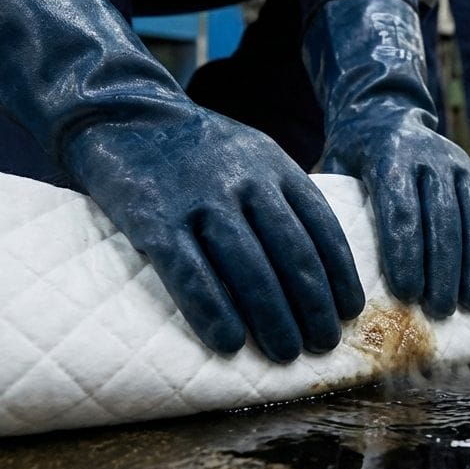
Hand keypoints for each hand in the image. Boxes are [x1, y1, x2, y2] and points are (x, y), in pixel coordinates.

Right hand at [0, 0, 364, 362]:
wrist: (121, 115)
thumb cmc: (195, 149)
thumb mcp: (250, 154)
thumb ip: (281, 196)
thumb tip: (318, 264)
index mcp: (273, 165)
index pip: (321, 226)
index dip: (340, 274)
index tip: (349, 312)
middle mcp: (243, 180)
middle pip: (292, 254)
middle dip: (313, 306)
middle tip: (323, 345)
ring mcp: (199, 199)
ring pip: (249, 269)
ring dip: (273, 318)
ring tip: (286, 353)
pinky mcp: (156, 220)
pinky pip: (191, 275)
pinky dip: (213, 313)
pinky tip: (229, 344)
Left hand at [320, 108, 469, 316]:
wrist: (384, 114)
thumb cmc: (354, 160)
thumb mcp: (338, 173)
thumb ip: (342, 210)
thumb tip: (338, 268)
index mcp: (390, 157)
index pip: (402, 210)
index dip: (405, 254)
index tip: (406, 293)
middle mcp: (431, 157)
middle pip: (442, 219)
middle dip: (443, 268)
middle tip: (440, 310)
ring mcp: (460, 164)